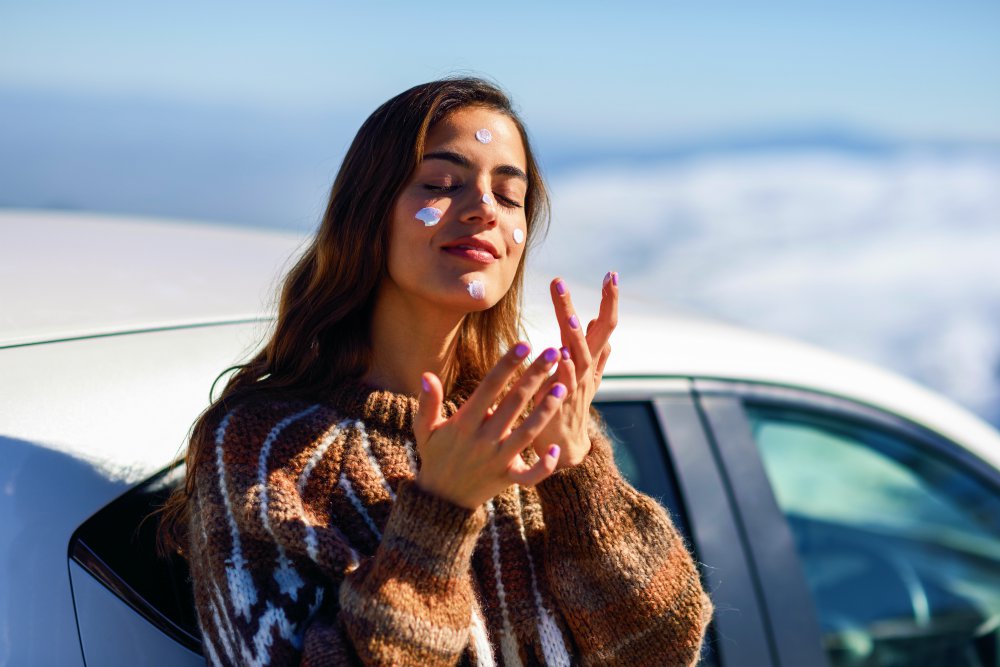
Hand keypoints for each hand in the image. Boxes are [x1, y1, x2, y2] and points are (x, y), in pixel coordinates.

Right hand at [413, 343, 567, 509]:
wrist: (441, 499)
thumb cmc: (435, 455)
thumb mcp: (424, 429)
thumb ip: (427, 402)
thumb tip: (426, 375)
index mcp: (464, 423)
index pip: (489, 388)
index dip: (506, 365)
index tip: (523, 344)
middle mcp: (483, 439)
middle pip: (513, 403)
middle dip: (534, 376)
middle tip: (554, 352)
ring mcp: (497, 460)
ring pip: (527, 433)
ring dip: (546, 410)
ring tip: (562, 386)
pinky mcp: (507, 478)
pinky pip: (529, 475)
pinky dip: (544, 466)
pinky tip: (556, 449)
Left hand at [531, 271, 618, 468]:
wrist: (564, 447)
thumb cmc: (569, 406)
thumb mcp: (586, 375)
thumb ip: (594, 348)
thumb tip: (597, 319)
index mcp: (591, 360)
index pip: (605, 325)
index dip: (609, 301)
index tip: (611, 274)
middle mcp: (587, 371)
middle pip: (596, 334)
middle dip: (595, 308)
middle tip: (581, 281)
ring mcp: (576, 388)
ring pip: (581, 357)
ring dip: (577, 336)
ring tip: (573, 314)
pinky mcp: (560, 405)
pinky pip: (564, 386)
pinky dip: (564, 371)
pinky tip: (561, 356)